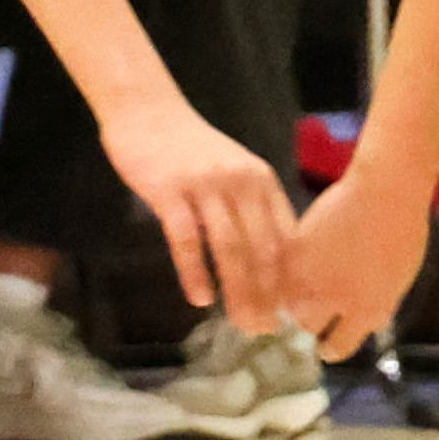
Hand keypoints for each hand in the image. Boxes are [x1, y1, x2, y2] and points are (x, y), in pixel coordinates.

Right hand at [98, 94, 293, 331]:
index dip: (291, 278)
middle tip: (265, 329)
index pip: (286, 237)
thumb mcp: (235, 170)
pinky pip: (187, 239)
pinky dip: (195, 272)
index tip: (290, 311)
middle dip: (267, 294)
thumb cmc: (191, 148)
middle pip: (262, 248)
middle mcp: (241, 182)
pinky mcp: (170, 191)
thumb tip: (268, 261)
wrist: (148, 111)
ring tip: (240, 322)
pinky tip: (200, 299)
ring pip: (229, 248)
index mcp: (261, 181)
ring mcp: (205, 186)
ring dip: (237, 291)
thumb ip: (251, 207)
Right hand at [292, 172, 429, 362]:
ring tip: (299, 290)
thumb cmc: (404, 232)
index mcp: (368, 314)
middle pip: (309, 326)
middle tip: (307, 314)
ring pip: (290, 303)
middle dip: (309, 322)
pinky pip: (283, 274)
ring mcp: (313, 277)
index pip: (339, 347)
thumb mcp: (397, 282)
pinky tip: (293, 267)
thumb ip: (373, 307)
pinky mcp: (295, 254)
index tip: (326, 346)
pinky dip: (286, 274)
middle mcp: (336, 302)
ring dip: (294, 299)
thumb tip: (358, 321)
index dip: (331, 347)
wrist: (386, 194)